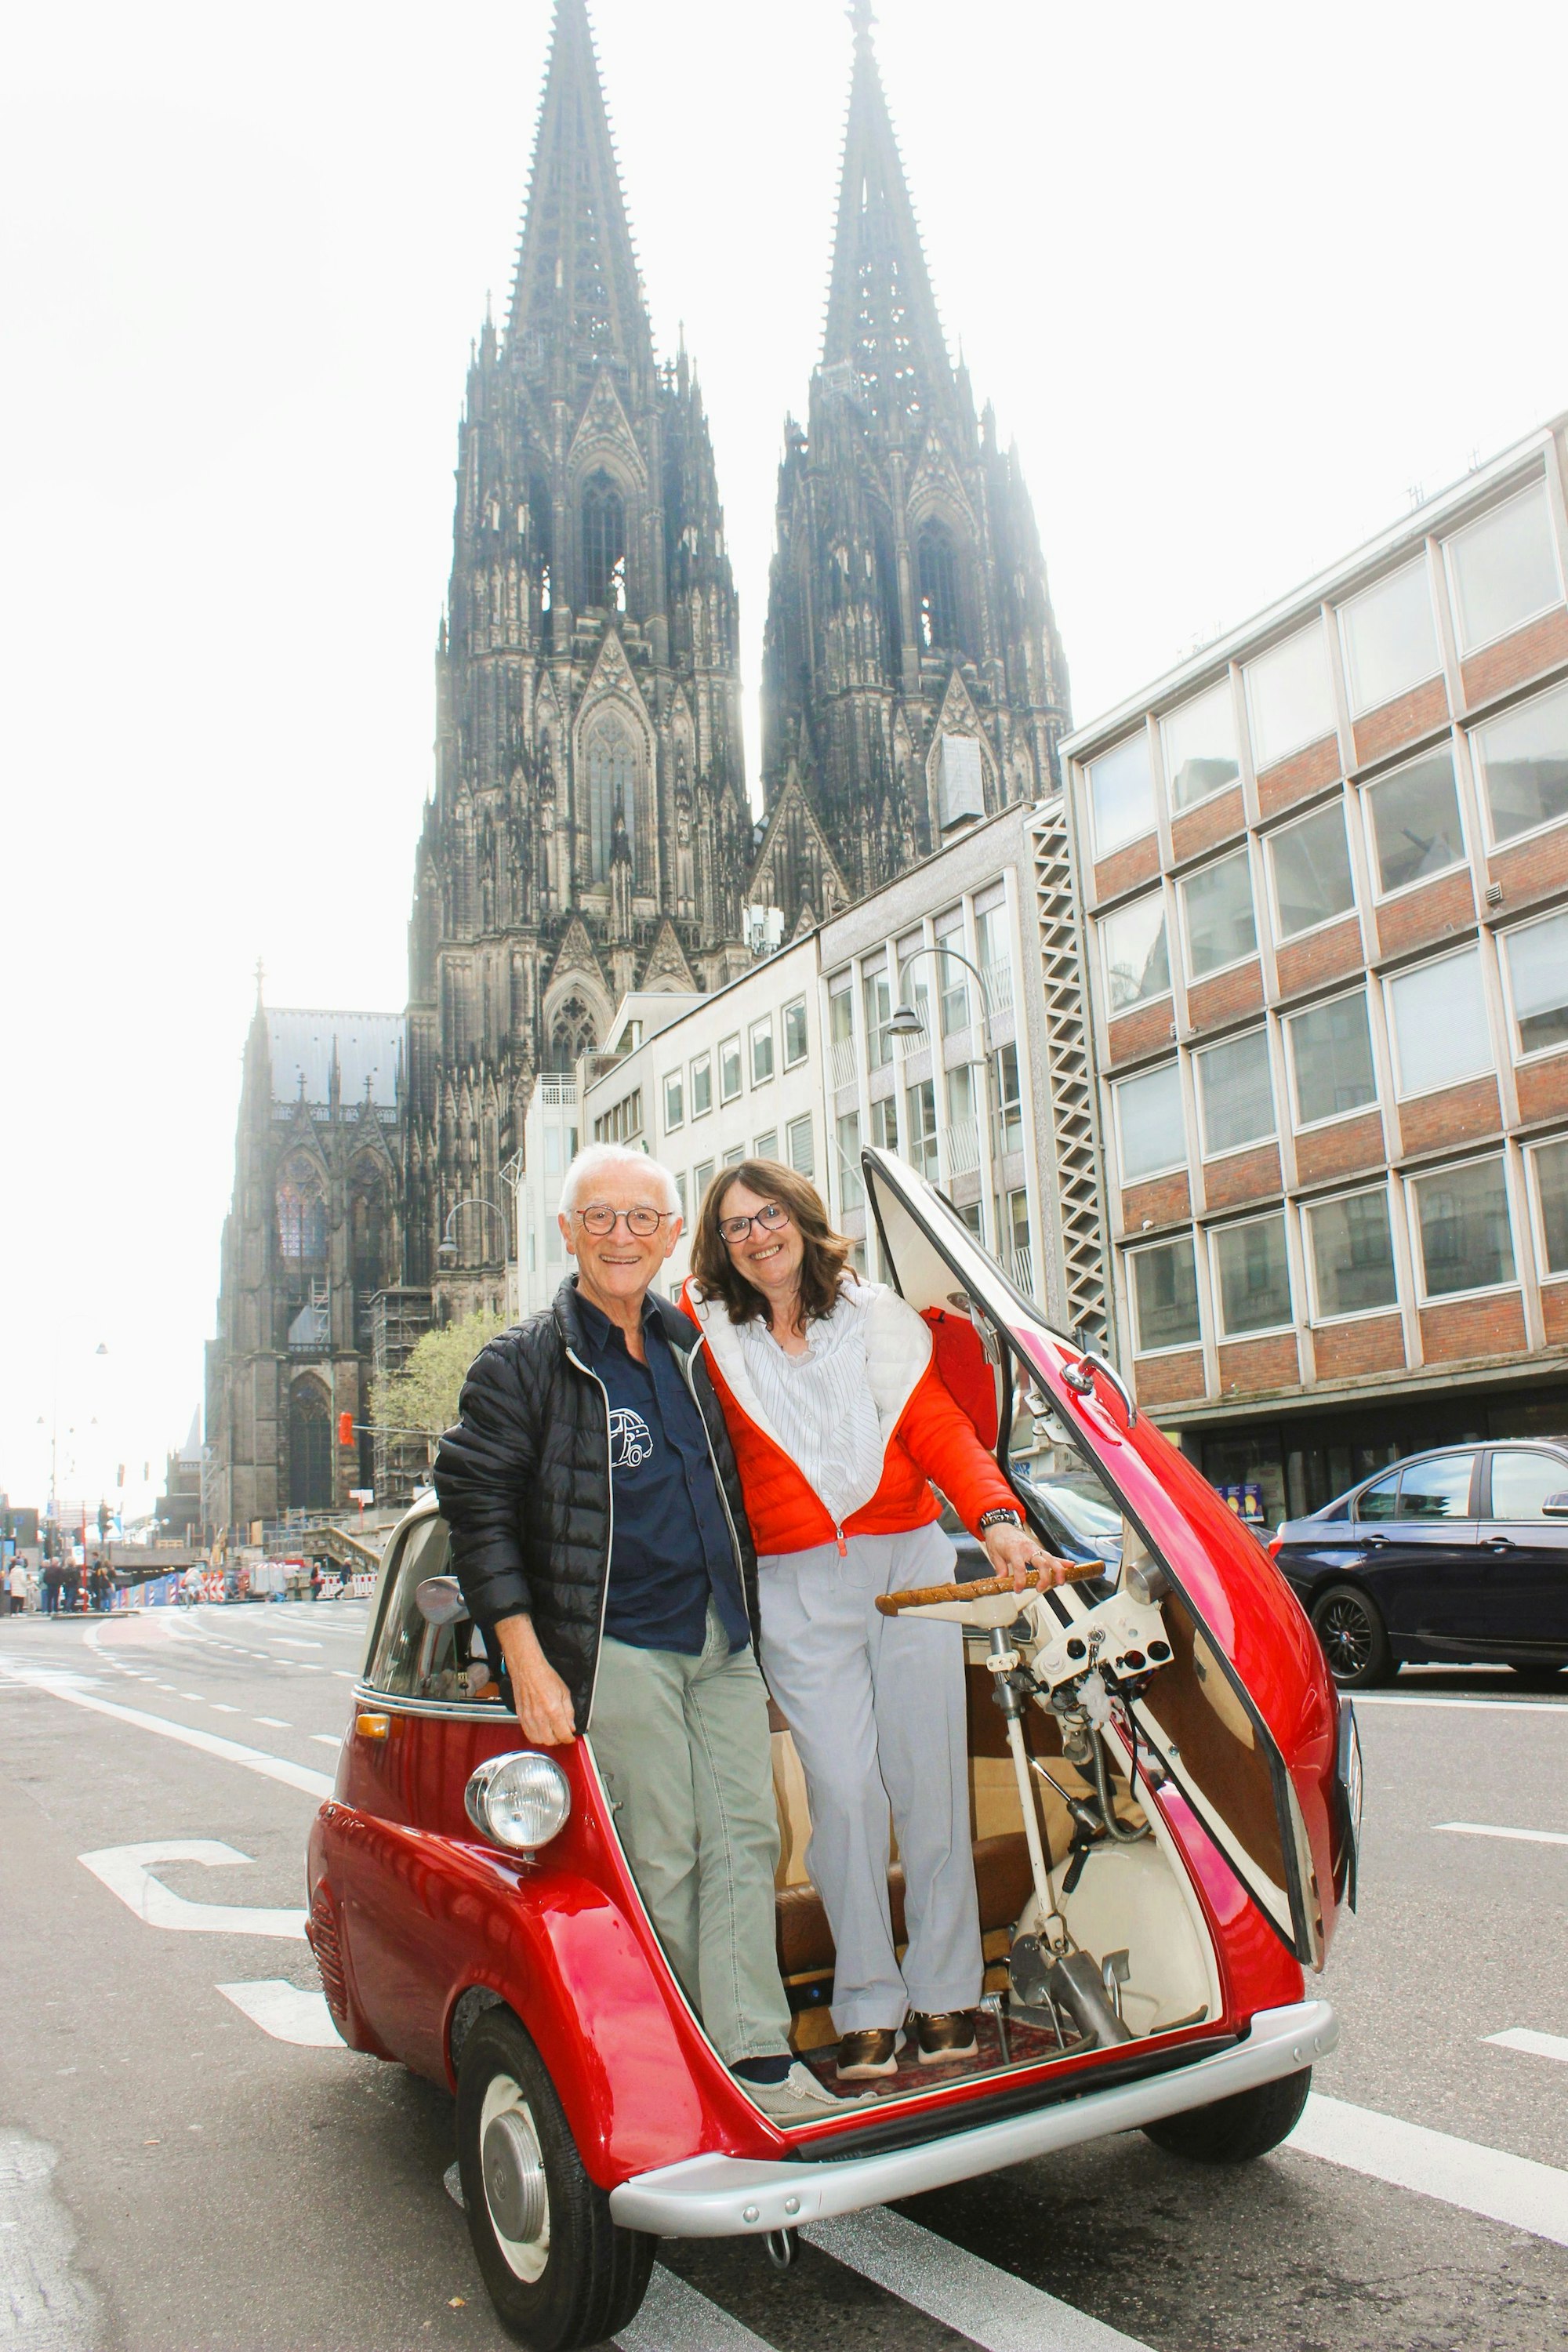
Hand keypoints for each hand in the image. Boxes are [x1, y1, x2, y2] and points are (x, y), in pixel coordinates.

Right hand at [494, 1615, 576, 1745]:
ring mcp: (529, 1717)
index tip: (571, 1737)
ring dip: (547, 1739)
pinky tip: (541, 1730)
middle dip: (559, 1739)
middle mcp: (540, 1716)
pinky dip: (536, 1736)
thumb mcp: (564, 1692)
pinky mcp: (521, 1716)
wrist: (527, 1669)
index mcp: (553, 1709)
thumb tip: (571, 1726)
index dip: (569, 1738)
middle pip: (551, 1741)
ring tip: (552, 1733)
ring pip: (539, 1740)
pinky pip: (528, 1734)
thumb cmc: (545, 1676)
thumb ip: (569, 1711)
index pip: (563, 1734)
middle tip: (562, 1733)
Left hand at [982, 1520, 1071, 1590]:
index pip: (1019, 1566)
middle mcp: (1028, 1549)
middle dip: (1044, 1577)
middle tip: (1040, 1589)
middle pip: (1041, 1562)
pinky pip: (1052, 1557)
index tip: (1018, 1589)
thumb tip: (1001, 1582)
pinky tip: (1071, 1567)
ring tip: (1060, 1582)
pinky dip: (1062, 1562)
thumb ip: (1000, 1569)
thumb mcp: (994, 1554)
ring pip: (1050, 1559)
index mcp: (1014, 1550)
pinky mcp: (1040, 1550)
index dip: (1020, 1580)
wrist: (1002, 1525)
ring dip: (1057, 1571)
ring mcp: (1036, 1548)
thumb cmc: (998, 1539)